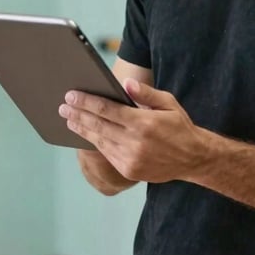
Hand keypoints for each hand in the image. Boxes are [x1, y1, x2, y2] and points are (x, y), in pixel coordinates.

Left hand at [58, 80, 209, 183]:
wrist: (193, 158)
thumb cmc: (179, 126)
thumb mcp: (168, 103)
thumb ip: (146, 93)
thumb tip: (125, 84)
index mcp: (143, 122)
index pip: (107, 109)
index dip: (86, 102)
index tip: (71, 95)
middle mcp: (135, 141)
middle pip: (98, 125)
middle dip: (77, 114)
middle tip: (62, 106)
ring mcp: (130, 158)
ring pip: (99, 140)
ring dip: (82, 129)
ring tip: (69, 120)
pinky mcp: (129, 169)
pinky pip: (106, 153)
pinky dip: (94, 143)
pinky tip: (86, 134)